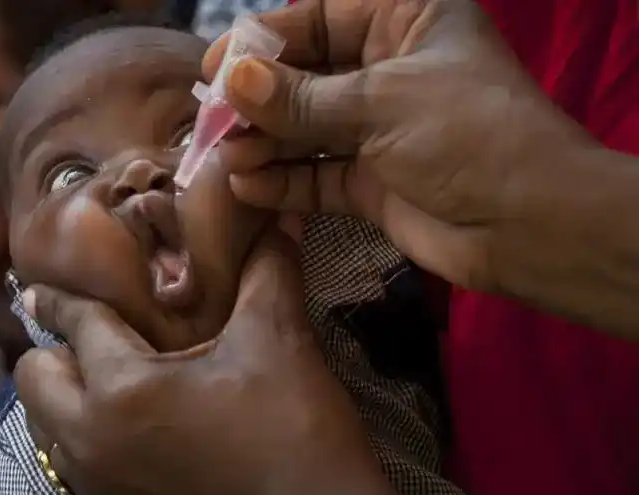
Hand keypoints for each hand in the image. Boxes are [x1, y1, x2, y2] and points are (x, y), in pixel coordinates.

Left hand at [14, 230, 410, 494]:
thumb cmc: (295, 432)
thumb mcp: (278, 340)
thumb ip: (266, 269)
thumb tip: (273, 215)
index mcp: (120, 388)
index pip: (74, 323)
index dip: (62, 296)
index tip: (40, 286)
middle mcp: (90, 439)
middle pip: (33, 378)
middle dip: (55, 350)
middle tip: (95, 337)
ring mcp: (99, 485)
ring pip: (45, 426)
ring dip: (64, 397)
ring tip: (108, 380)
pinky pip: (71, 465)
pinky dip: (83, 439)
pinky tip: (128, 428)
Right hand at [205, 0, 592, 292]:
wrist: (529, 226)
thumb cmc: (466, 136)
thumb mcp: (378, 103)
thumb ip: (299, 98)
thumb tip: (232, 81)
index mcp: (407, 20)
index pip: (320, 18)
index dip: (266, 40)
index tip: (218, 66)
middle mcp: (389, 70)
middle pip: (305, 76)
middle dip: (258, 100)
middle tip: (213, 122)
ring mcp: (380, 129)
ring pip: (306, 129)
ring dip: (265, 143)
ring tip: (226, 158)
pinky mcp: (372, 182)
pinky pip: (317, 176)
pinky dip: (283, 182)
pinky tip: (248, 188)